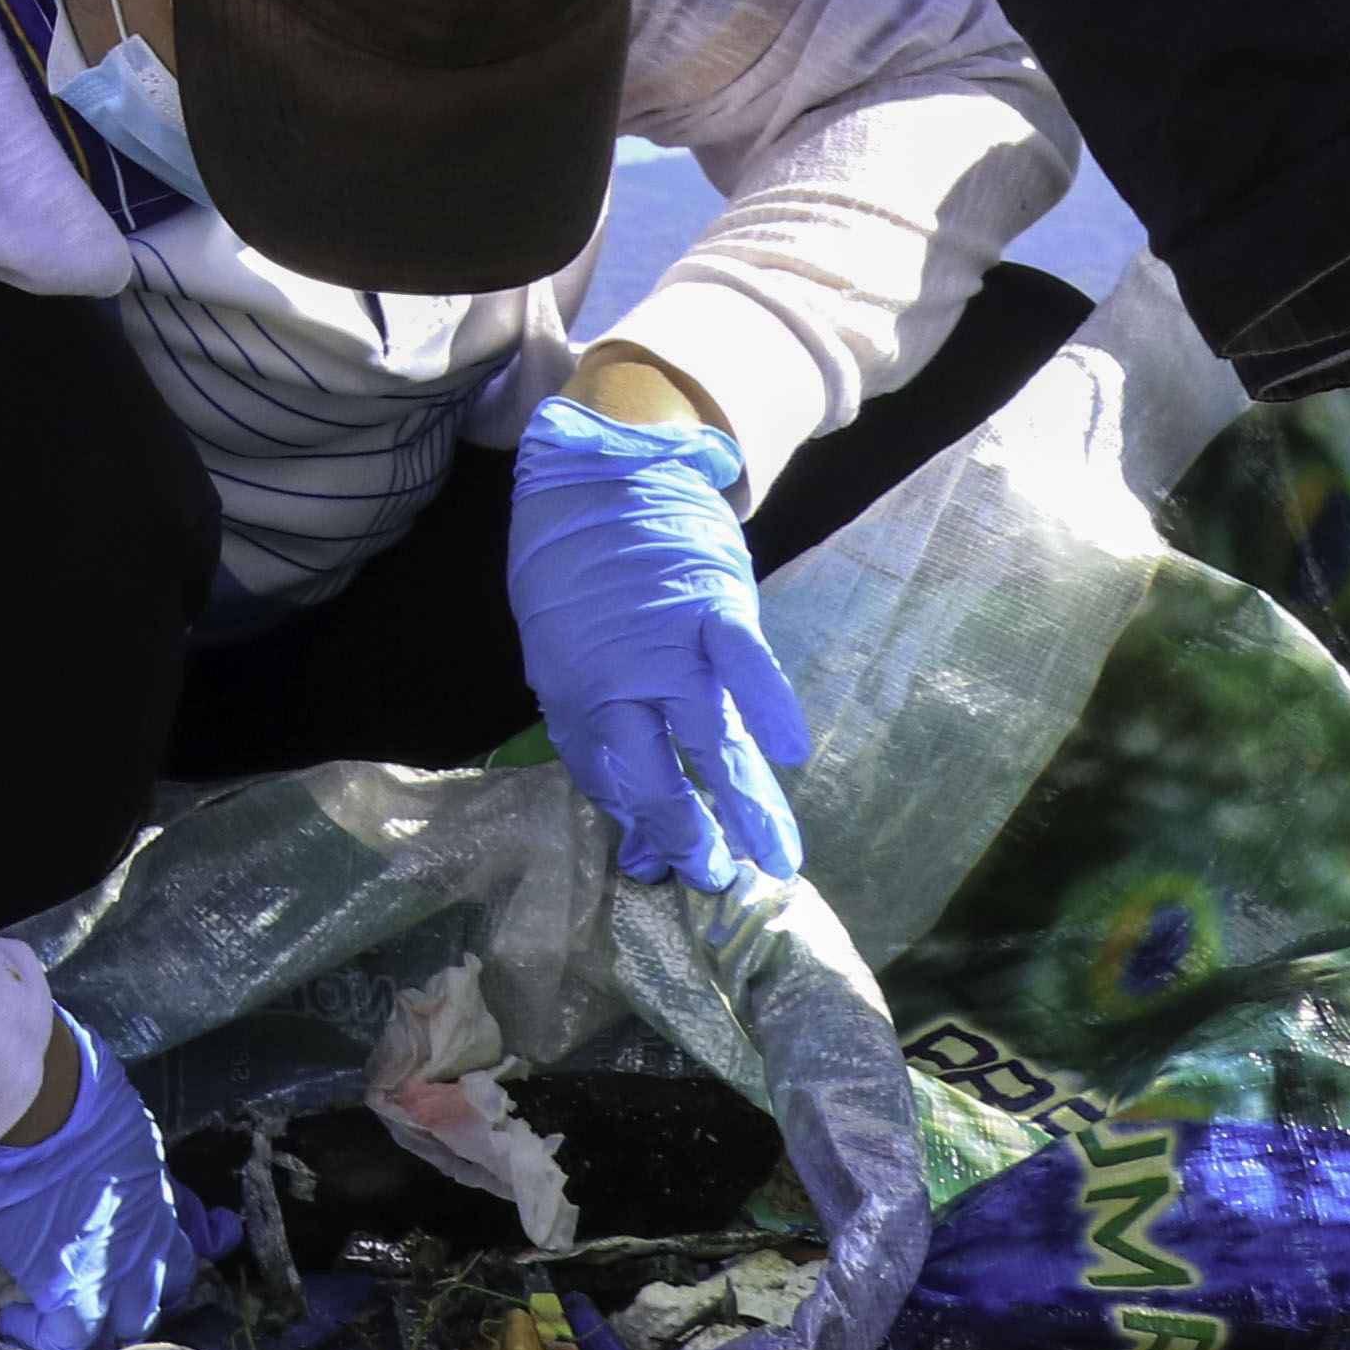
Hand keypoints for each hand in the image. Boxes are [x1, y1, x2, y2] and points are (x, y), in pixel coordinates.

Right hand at [0, 1012, 231, 1349]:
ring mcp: (110, 1275)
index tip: (196, 1241)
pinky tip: (16, 1321)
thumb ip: (135, 1153)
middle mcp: (145, 1246)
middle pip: (160, 1295)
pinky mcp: (64, 1293)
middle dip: (141, 1295)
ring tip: (61, 1314)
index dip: (190, 1248)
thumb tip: (126, 1149)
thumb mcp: (127, 1121)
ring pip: (122, 1327)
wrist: (31, 1102)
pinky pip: (62, 1339)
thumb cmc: (70, 1089)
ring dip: (96, 1324)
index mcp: (158, 1199)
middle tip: (104, 1287)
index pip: (190, 1243)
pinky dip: (38, 1336)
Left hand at [507, 393, 811, 889]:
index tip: (660, 861)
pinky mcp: (710, 604)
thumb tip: (623, 790)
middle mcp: (618, 678)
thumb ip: (591, 710)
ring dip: (743, 802)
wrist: (595, 468)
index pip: (607, 774)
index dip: (635, 819)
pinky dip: (767, 701)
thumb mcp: (560, 642)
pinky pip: (744, 661)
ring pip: (709, 737)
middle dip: (689, 834)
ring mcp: (667, 643)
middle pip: (657, 773)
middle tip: (718, 882)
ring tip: (773, 859)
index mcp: (575, 689)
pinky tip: (790, 751)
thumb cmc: (575, 563)